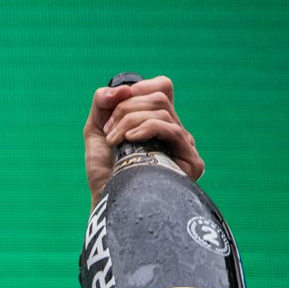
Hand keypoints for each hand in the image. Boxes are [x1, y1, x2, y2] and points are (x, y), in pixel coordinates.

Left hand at [83, 75, 203, 203]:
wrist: (108, 199)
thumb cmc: (104, 169)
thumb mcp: (97, 129)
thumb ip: (103, 102)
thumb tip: (122, 88)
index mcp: (159, 121)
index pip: (161, 87)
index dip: (137, 89)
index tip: (113, 107)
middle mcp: (175, 131)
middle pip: (159, 96)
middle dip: (126, 108)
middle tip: (108, 130)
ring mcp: (184, 146)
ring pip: (162, 111)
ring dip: (129, 121)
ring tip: (113, 141)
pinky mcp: (191, 162)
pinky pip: (172, 129)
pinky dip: (147, 127)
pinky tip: (130, 139)